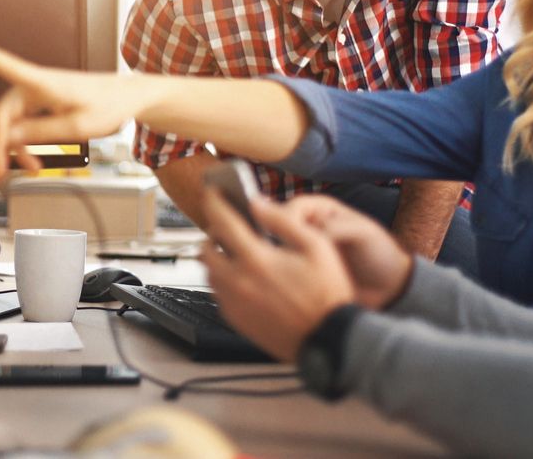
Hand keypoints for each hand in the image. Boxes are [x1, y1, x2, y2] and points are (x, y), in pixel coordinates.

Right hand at [0, 39, 143, 180]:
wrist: (125, 99)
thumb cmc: (107, 105)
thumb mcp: (76, 126)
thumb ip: (40, 132)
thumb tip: (9, 138)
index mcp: (42, 83)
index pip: (5, 65)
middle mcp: (34, 86)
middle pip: (2, 115)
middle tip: (0, 171)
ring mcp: (37, 95)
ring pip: (11, 124)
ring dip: (13, 149)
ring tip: (27, 169)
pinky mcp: (41, 103)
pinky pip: (23, 125)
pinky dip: (25, 144)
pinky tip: (32, 160)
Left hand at [198, 188, 355, 361]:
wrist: (327, 340)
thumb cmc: (327, 294)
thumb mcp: (317, 246)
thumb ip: (283, 221)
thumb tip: (258, 203)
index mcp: (256, 260)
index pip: (222, 221)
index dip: (214, 201)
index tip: (212, 191)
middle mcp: (238, 282)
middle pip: (205, 249)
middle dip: (212, 233)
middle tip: (226, 226)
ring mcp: (234, 304)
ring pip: (209, 272)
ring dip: (216, 258)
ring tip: (235, 252)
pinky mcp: (236, 320)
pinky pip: (218, 293)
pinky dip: (224, 280)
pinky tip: (245, 278)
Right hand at [285, 195, 414, 309]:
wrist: (389, 289)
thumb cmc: (381, 255)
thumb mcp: (363, 234)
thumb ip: (336, 228)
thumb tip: (307, 232)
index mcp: (324, 210)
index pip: (293, 207)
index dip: (286, 219)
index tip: (286, 236)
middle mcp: (311, 226)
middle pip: (279, 226)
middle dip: (276, 239)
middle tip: (281, 257)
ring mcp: (305, 250)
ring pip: (278, 247)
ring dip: (277, 257)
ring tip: (281, 271)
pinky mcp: (304, 271)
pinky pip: (285, 268)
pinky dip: (282, 273)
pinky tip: (285, 283)